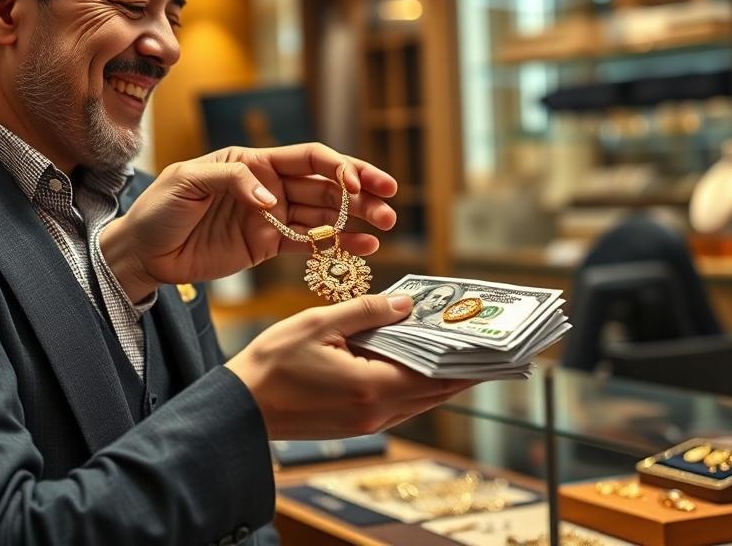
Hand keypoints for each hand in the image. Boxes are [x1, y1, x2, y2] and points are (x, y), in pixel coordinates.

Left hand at [100, 143, 397, 301]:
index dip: (339, 168)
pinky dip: (337, 246)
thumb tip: (271, 200)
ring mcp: (272, 216)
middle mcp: (269, 185)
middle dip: (360, 193)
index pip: (308, 159)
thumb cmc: (158, 208)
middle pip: (326, 186)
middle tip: (389, 204)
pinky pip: (310, 244)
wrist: (143, 252)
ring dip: (356, 220)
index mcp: (253, 161)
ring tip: (384, 227)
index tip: (360, 183)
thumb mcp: (187, 181)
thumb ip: (232, 182)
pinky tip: (362, 248)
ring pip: (325, 215)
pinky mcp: (268, 245)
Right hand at [227, 293, 476, 438]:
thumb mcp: (318, 324)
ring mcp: (365, 424)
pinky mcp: (354, 425)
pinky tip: (420, 368)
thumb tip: (405, 305)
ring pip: (419, 403)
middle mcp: (375, 412)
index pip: (434, 374)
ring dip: (442, 381)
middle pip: (434, 393)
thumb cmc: (271, 363)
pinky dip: (416, 388)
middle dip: (463, 372)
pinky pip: (399, 408)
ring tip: (461, 355)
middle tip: (487, 349)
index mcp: (370, 386)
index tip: (492, 348)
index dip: (466, 361)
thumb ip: (366, 312)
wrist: (239, 408)